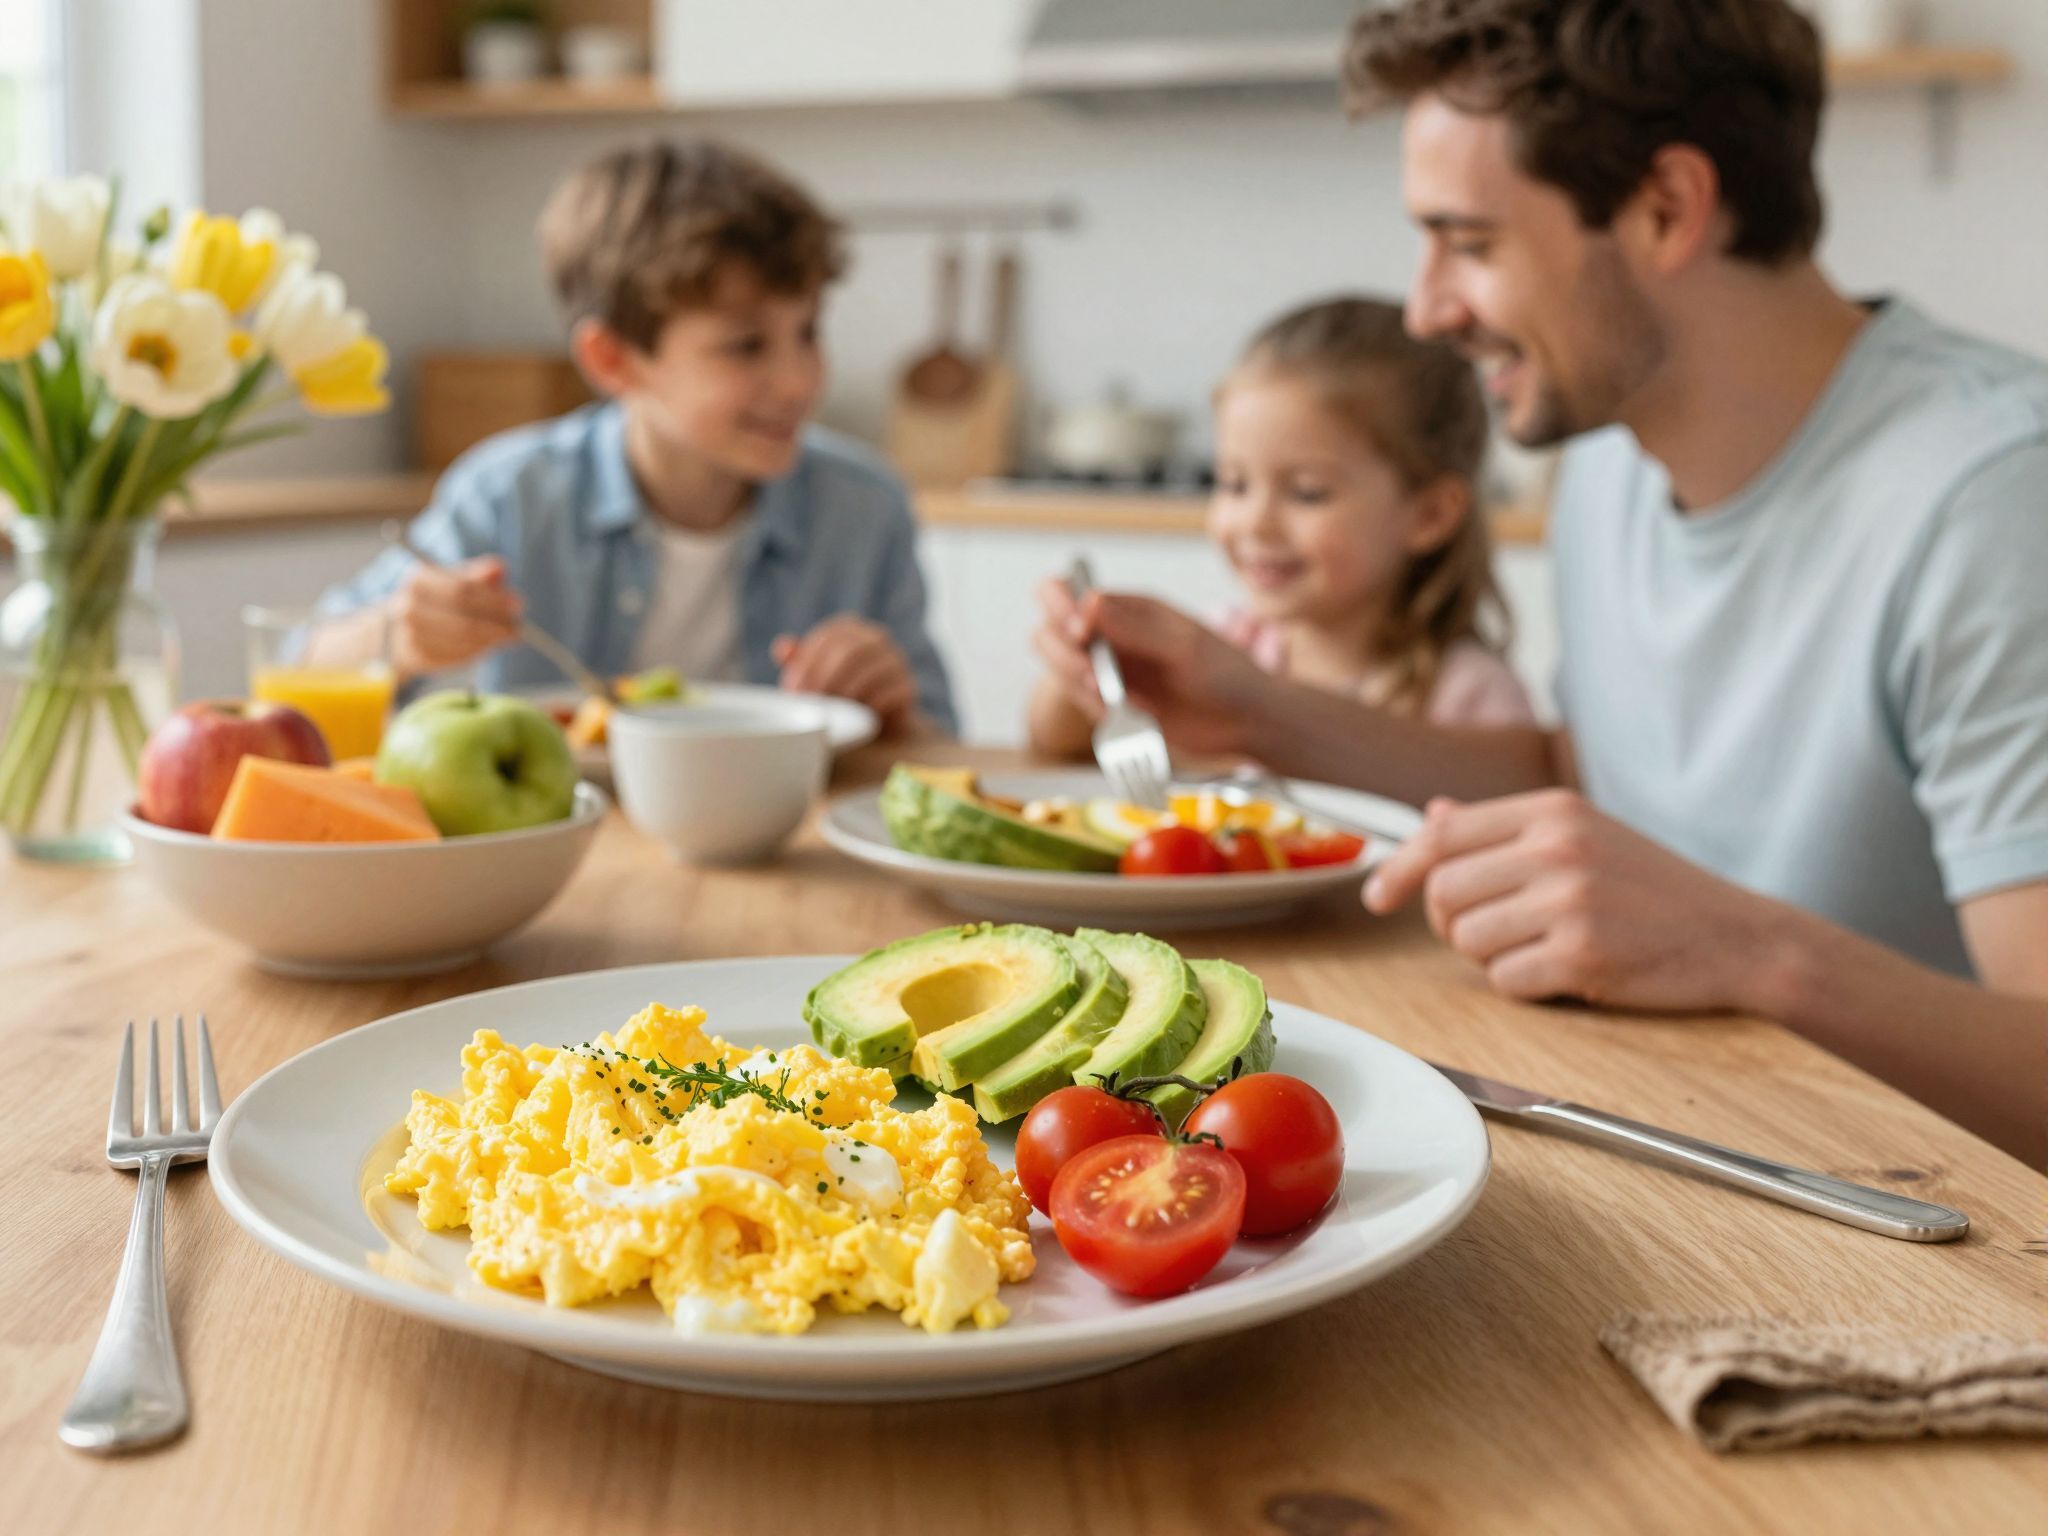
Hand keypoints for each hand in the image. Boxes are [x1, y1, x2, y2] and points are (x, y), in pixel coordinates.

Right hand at [389, 556, 523, 678]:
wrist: (405, 629)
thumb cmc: (440, 600)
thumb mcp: (458, 580)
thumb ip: (480, 575)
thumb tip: (499, 568)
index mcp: (419, 580)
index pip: (462, 590)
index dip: (493, 599)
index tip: (518, 605)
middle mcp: (408, 607)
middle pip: (463, 619)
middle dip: (496, 624)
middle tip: (518, 627)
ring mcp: (410, 634)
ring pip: (463, 640)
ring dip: (491, 640)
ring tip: (508, 636)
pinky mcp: (419, 657)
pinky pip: (458, 657)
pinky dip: (479, 652)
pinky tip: (488, 645)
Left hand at [773, 615, 917, 725]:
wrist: (874, 718)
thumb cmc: (836, 690)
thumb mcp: (812, 674)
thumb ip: (797, 659)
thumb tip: (782, 648)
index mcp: (851, 628)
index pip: (829, 637)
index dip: (808, 663)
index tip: (793, 688)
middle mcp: (877, 638)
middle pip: (850, 651)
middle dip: (824, 678)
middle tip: (809, 702)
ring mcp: (896, 660)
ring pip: (869, 672)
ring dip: (844, 694)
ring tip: (828, 712)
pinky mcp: (907, 687)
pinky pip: (887, 694)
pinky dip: (866, 707)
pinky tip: (853, 719)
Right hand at [1031, 581, 1267, 756]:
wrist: (1247, 722)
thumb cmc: (1228, 674)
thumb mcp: (1184, 647)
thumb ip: (1134, 628)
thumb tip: (1089, 602)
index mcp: (1129, 608)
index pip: (1067, 591)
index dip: (1060, 608)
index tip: (1080, 634)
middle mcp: (1112, 635)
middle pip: (1050, 630)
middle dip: (1061, 654)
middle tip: (1093, 675)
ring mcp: (1111, 670)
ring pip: (1061, 668)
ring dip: (1077, 684)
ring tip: (1116, 699)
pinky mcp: (1115, 704)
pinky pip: (1084, 704)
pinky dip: (1097, 711)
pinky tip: (1133, 714)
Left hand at [1363, 789, 1772, 1011]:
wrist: (1737, 937)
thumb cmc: (1652, 888)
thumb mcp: (1582, 835)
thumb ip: (1503, 828)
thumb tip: (1433, 813)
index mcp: (1550, 810)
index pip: (1441, 834)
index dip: (1399, 869)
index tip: (1378, 898)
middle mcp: (1556, 847)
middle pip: (1443, 893)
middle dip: (1451, 924)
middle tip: (1492, 932)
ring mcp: (1570, 901)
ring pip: (1466, 940)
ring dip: (1490, 957)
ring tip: (1541, 947)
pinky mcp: (1583, 954)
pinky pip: (1504, 981)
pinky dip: (1523, 987)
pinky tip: (1564, 973)